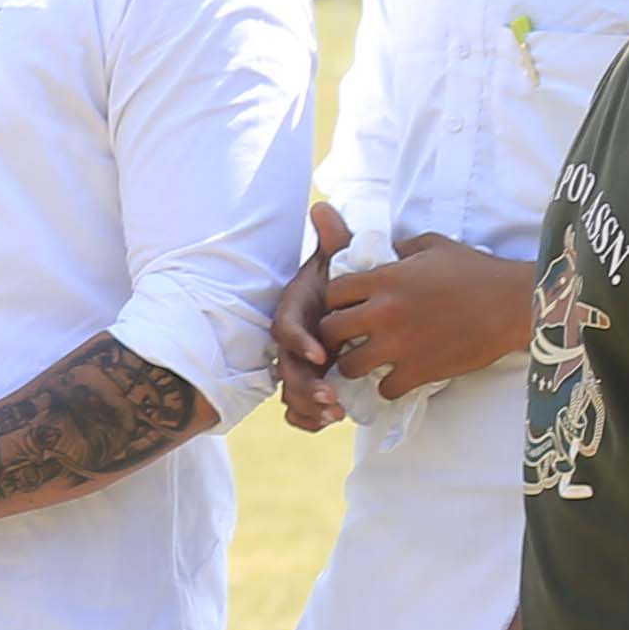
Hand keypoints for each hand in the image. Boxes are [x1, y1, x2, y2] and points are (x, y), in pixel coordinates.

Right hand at [269, 199, 350, 432]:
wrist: (343, 303)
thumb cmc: (339, 280)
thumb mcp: (338, 259)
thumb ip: (334, 239)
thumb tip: (323, 207)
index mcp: (294, 311)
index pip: (285, 327)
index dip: (299, 341)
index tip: (321, 353)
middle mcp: (290, 341)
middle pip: (285, 368)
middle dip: (304, 385)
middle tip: (330, 397)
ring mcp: (297, 364)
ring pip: (289, 391)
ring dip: (308, 405)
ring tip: (334, 412)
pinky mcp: (307, 382)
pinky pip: (297, 408)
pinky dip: (307, 418)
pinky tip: (328, 422)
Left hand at [318, 230, 534, 403]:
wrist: (513, 303)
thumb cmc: (478, 271)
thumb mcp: (435, 246)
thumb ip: (402, 248)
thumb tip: (386, 250)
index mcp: (385, 279)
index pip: (332, 292)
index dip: (335, 301)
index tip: (346, 306)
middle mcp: (385, 312)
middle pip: (330, 330)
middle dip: (334, 336)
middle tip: (347, 339)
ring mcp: (400, 344)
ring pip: (350, 366)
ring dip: (355, 365)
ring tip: (366, 363)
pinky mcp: (420, 370)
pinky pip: (385, 389)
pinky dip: (388, 387)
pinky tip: (397, 378)